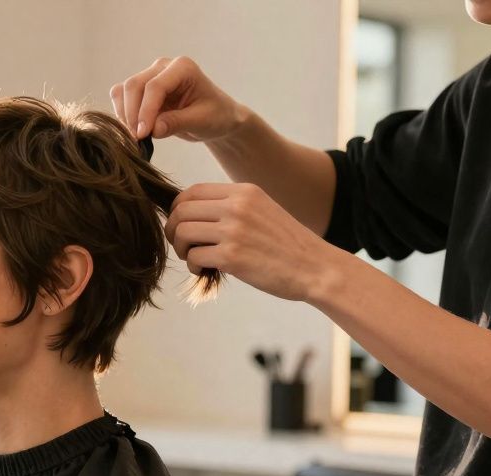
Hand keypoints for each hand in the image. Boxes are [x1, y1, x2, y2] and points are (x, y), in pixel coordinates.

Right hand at [110, 56, 243, 141]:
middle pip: (134, 85)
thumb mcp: (201, 121)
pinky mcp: (141, 89)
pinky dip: (122, 113)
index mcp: (183, 68)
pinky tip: (133, 129)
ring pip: (123, 91)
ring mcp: (150, 75)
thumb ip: (177, 122)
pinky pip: (121, 97)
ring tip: (136, 137)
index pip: (155, 86)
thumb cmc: (215, 115)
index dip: (146, 111)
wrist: (215, 116)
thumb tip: (153, 129)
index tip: (142, 135)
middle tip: (137, 139)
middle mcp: (163, 67)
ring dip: (124, 115)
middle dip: (132, 114)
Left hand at [165, 183, 340, 302]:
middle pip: (181, 211)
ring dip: (181, 249)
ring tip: (195, 258)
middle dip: (174, 230)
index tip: (183, 226)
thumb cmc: (286, 245)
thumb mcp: (261, 211)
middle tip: (184, 246)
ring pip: (182, 232)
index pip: (192, 191)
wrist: (316, 268)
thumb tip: (188, 214)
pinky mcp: (232, 256)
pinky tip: (206, 269)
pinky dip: (194, 266)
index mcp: (243, 192)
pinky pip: (193, 256)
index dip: (178, 210)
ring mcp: (234, 230)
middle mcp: (237, 206)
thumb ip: (230, 207)